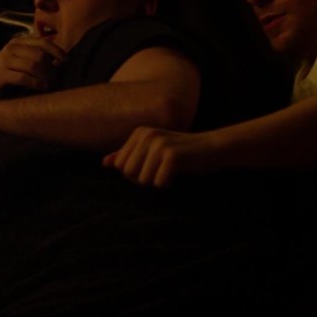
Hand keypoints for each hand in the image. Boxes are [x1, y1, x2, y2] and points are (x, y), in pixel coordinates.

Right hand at [0, 35, 65, 103]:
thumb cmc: (4, 80)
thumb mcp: (20, 65)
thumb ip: (35, 60)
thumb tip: (60, 61)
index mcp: (17, 43)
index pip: (42, 42)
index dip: (57, 51)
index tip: (66, 61)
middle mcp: (11, 48)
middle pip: (40, 54)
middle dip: (51, 68)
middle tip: (56, 80)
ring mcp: (5, 60)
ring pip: (35, 65)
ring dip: (46, 77)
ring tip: (50, 86)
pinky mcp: (1, 75)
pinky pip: (25, 77)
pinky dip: (37, 84)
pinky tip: (42, 89)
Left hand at [102, 127, 219, 187]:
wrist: (212, 148)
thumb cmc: (181, 153)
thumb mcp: (151, 151)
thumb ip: (127, 156)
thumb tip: (104, 163)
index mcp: (139, 133)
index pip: (121, 166)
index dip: (136, 173)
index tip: (153, 165)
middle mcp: (146, 135)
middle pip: (129, 174)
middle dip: (145, 178)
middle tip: (162, 169)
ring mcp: (159, 143)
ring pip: (143, 180)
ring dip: (157, 181)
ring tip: (170, 169)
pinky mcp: (171, 155)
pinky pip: (158, 183)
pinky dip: (168, 183)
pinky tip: (178, 171)